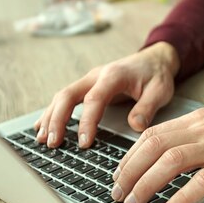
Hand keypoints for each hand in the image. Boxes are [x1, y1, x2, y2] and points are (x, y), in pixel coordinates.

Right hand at [34, 42, 179, 147]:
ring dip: (50, 118)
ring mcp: (89, 80)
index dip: (86, 121)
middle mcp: (96, 76)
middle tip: (53, 143)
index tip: (84, 142)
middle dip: (57, 120)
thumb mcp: (160, 90)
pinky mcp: (87, 87)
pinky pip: (65, 99)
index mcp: (114, 75)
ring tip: (43, 140)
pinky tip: (42, 127)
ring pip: (62, 97)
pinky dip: (53, 113)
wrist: (154, 59)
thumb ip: (147, 107)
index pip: (94, 99)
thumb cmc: (156, 75)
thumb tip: (135, 126)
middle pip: (68, 95)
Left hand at [112, 96, 203, 202]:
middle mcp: (203, 130)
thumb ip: (194, 133)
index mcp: (197, 120)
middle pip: (153, 148)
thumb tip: (168, 150)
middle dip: (129, 172)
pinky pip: (202, 181)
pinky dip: (181, 198)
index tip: (119, 174)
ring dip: (146, 185)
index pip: (152, 135)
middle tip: (118, 194)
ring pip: (170, 162)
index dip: (129, 156)